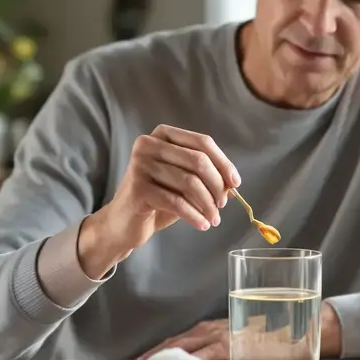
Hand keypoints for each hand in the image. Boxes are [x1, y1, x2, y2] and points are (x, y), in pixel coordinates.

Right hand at [78, 125, 240, 278]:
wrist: (124, 222)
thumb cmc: (158, 199)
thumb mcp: (184, 183)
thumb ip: (207, 177)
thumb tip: (232, 183)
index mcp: (162, 135)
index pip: (202, 142)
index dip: (223, 163)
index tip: (235, 183)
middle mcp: (148, 144)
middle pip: (198, 160)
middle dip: (216, 185)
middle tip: (222, 205)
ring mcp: (140, 165)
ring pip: (189, 183)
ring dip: (207, 204)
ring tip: (213, 219)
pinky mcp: (137, 188)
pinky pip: (176, 202)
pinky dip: (194, 215)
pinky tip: (202, 225)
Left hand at [128, 304, 343, 359]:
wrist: (295, 326)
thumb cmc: (269, 338)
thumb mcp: (239, 342)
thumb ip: (222, 351)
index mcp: (210, 330)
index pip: (177, 341)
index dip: (156, 351)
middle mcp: (210, 330)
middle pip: (173, 343)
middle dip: (150, 356)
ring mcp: (219, 337)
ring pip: (183, 347)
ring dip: (160, 358)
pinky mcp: (230, 346)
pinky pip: (204, 355)